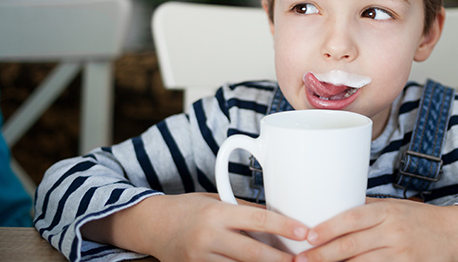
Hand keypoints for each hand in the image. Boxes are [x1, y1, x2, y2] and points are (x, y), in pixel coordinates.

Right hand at [81, 192, 308, 261]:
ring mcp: (201, 258)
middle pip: (253, 253)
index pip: (258, 219)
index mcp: (217, 213)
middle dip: (281, 260)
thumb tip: (278, 219)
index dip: (284, 227)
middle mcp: (209, 237)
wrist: (152, 225)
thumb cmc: (189, 209)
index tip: (305, 232)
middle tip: (302, 260)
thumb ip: (244, 211)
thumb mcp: (217, 200)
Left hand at [294, 198, 457, 261]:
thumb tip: (333, 207)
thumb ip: (366, 209)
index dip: (328, 228)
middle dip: (322, 255)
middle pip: (351, 246)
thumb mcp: (394, 207)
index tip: (307, 236)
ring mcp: (401, 254)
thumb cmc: (420, 219)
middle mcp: (392, 232)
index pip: (352, 218)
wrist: (456, 234)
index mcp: (386, 212)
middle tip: (300, 260)